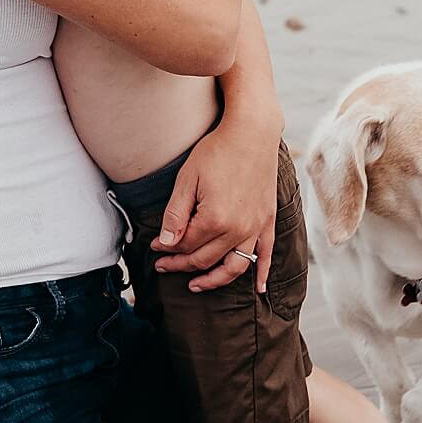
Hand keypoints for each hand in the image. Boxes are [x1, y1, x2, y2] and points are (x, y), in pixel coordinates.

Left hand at [150, 113, 280, 292]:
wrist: (252, 132)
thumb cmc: (216, 151)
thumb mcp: (187, 179)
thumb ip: (176, 215)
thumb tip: (166, 243)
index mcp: (214, 219)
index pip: (186, 245)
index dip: (167, 248)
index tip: (154, 247)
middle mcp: (237, 229)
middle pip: (205, 258)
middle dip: (181, 264)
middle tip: (164, 265)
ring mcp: (255, 227)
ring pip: (234, 267)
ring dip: (214, 280)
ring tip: (197, 285)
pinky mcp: (267, 221)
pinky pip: (266, 255)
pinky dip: (263, 274)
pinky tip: (260, 289)